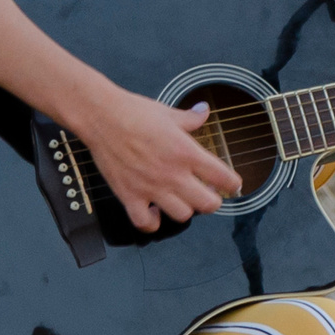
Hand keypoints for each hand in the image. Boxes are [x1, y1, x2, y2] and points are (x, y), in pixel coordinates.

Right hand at [75, 86, 242, 231]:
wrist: (101, 116)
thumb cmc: (133, 112)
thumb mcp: (169, 113)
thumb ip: (191, 118)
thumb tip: (204, 111)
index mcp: (187, 152)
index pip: (222, 177)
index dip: (232, 183)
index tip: (233, 185)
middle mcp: (173, 174)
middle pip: (208, 205)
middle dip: (212, 201)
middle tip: (207, 193)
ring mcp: (151, 188)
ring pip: (182, 215)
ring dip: (184, 210)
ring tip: (180, 200)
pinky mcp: (129, 196)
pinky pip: (145, 223)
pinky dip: (152, 222)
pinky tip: (154, 211)